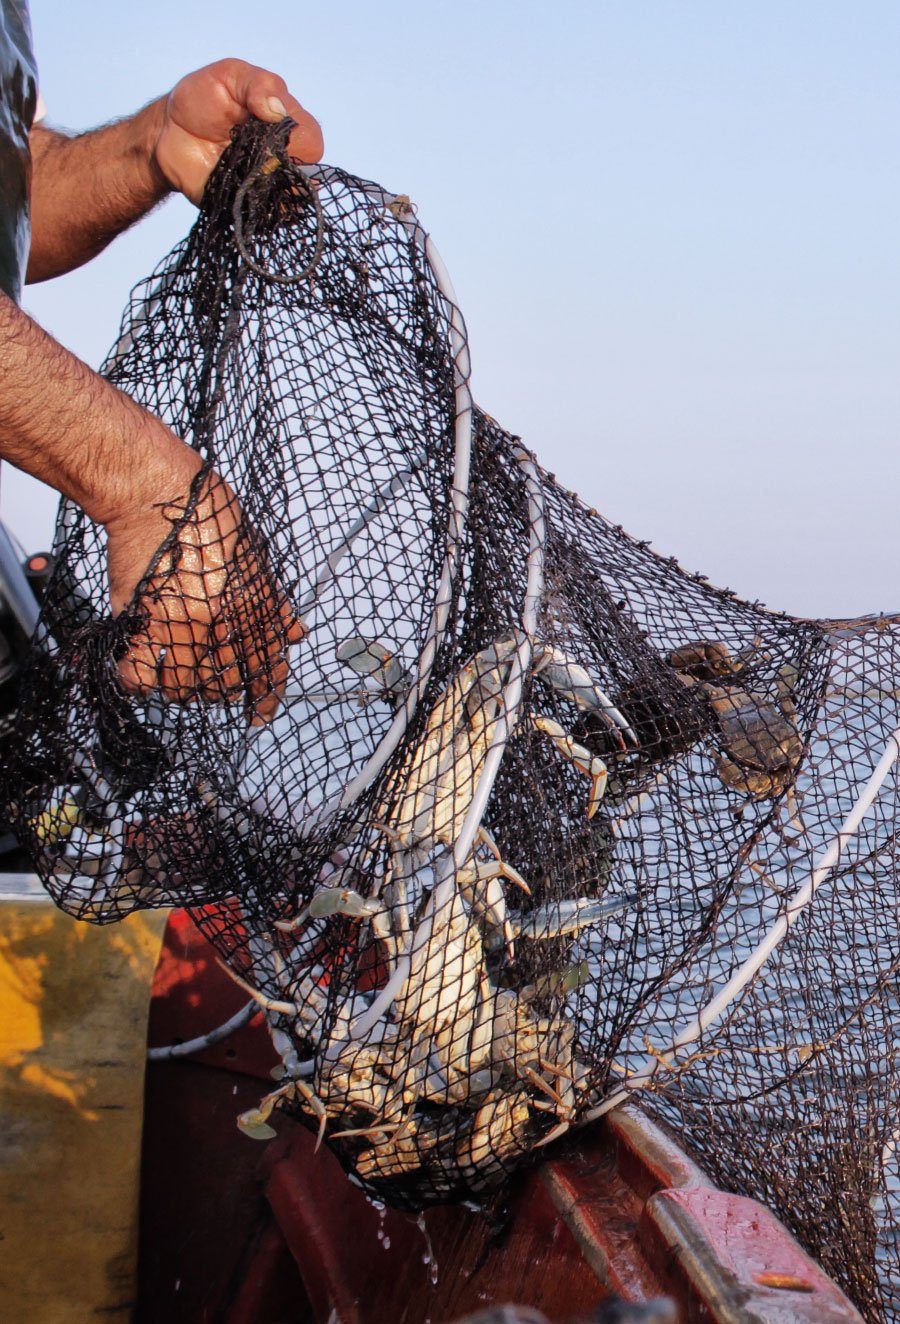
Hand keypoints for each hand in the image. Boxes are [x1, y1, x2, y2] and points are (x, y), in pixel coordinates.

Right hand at [108, 469, 303, 724]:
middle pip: (224, 684)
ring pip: (182, 687)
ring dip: (179, 688)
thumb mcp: (256, 557)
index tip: (258, 714)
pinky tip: (140, 675)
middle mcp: (222, 622)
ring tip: (174, 675)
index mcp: (254, 607)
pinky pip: (137, 676)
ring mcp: (181, 625)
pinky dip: (137, 683)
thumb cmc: (208, 512)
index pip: (268, 669)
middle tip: (207, 681)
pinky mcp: (142, 620)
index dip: (265, 698)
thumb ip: (273, 602)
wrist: (159, 491)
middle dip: (218, 690)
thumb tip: (293, 633)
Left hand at [153, 59, 323, 204]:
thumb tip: (278, 111)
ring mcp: (268, 183)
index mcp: (285, 123)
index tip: (265, 126)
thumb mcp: (230, 76)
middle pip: (307, 174)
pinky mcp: (250, 204)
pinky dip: (257, 207)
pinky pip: (267, 216)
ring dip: (270, 188)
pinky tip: (237, 188)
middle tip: (251, 151)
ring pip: (291, 200)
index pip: (311, 139)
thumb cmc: (201, 98)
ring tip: (241, 169)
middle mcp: (282, 155)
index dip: (296, 138)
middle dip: (282, 165)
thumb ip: (258, 84)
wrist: (167, 132)